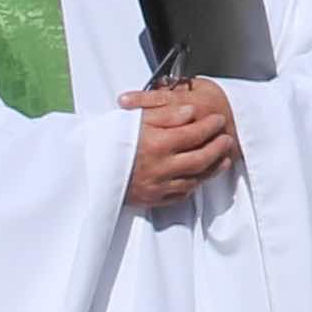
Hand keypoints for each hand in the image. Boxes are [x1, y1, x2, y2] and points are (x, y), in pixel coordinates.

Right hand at [117, 78, 235, 206]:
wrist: (84, 170)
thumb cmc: (106, 141)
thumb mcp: (133, 119)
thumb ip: (164, 114)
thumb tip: (190, 112)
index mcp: (157, 144)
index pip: (194, 134)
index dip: (210, 126)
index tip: (218, 120)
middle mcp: (161, 167)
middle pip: (200, 159)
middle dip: (218, 148)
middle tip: (227, 139)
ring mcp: (157, 186)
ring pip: (194, 179)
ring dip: (212, 169)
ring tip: (222, 160)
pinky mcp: (151, 199)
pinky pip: (180, 196)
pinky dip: (193, 186)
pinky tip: (198, 179)